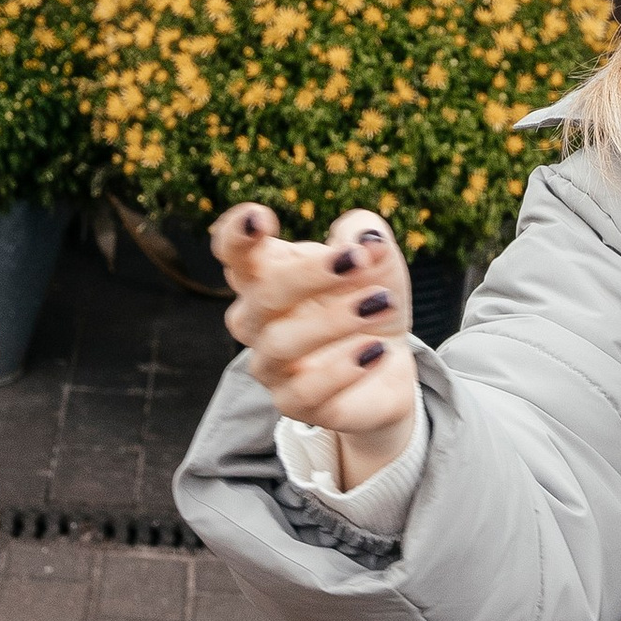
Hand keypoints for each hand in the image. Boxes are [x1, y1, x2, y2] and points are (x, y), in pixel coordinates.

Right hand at [211, 204, 421, 491]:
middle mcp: (257, 319)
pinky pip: (304, 391)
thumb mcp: (377, 258)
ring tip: (381, 304)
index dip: (236, 233)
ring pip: (280, 343)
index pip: (231, 251)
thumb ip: (367, 235)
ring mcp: (270, 364)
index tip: (262, 217)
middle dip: (309, 274)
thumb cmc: (368, 295)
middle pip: (261, 294)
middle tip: (359, 261)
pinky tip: (376, 351)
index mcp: (266, 272)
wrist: (388, 359)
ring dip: (333, 321)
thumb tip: (365, 240)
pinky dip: (342, 370)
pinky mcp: (294, 403)